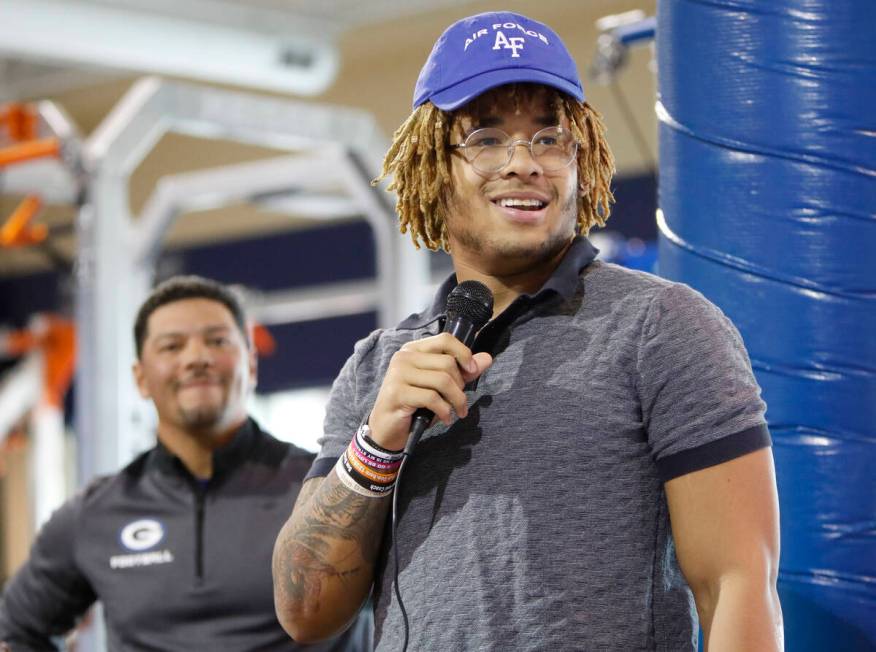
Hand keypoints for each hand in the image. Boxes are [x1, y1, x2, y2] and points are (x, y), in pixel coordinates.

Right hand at [368, 332, 492, 450]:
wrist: (387, 429)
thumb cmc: (415, 405)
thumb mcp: (440, 387)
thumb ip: (462, 372)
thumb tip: (487, 358)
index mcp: (414, 350)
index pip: (445, 339)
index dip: (464, 353)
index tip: (473, 370)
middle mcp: (404, 357)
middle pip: (447, 363)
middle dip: (460, 385)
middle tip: (460, 402)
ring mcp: (398, 373)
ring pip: (442, 380)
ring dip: (457, 400)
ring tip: (457, 412)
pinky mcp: (397, 392)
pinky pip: (432, 398)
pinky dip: (444, 410)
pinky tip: (445, 418)